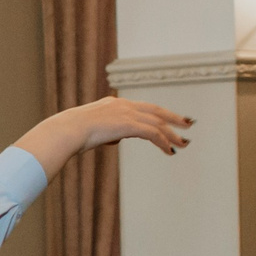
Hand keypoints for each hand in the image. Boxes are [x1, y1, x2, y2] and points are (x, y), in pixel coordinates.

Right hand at [14, 96, 191, 176]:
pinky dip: (163, 142)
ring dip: (172, 134)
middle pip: (156, 111)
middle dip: (173, 118)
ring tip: (183, 143)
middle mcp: (123, 105)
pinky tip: (169, 151)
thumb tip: (113, 139)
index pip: (142, 107)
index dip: (157, 113)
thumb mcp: (91, 130)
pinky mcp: (128, 125)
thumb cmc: (71, 133)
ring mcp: (127, 114)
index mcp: (114, 103)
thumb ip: (105, 131)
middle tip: (188, 124)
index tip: (167, 118)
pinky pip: (153, 133)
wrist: (66, 131)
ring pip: (158, 123)